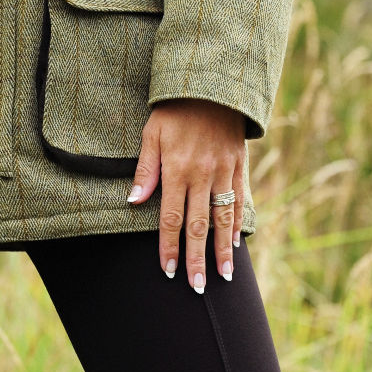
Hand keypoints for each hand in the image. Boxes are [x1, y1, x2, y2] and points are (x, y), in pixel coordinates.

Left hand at [127, 100, 245, 290]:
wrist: (211, 85)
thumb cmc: (174, 110)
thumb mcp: (151, 134)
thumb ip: (145, 170)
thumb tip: (133, 202)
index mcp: (176, 169)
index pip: (172, 218)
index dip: (170, 246)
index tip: (169, 270)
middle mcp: (201, 175)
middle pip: (198, 226)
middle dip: (197, 260)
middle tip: (196, 287)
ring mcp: (223, 171)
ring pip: (222, 218)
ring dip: (222, 251)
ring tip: (223, 276)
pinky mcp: (238, 165)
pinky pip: (238, 199)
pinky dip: (237, 223)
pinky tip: (235, 243)